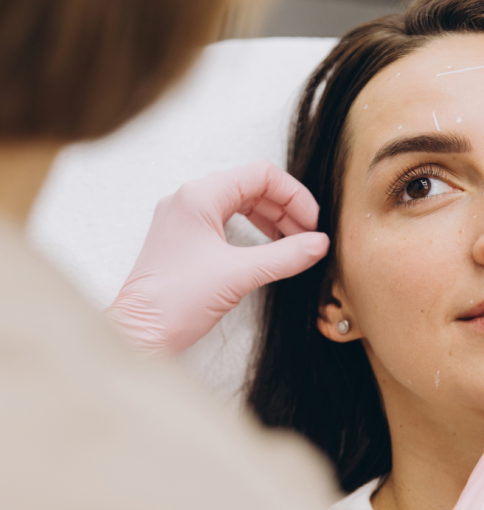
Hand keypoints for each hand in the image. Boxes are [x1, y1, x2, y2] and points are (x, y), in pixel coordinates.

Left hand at [105, 161, 328, 354]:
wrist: (139, 334)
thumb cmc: (174, 303)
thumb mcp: (240, 275)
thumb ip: (285, 256)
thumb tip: (319, 244)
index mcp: (199, 196)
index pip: (260, 175)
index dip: (294, 196)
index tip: (312, 223)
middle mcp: (188, 200)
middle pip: (251, 187)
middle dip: (285, 209)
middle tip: (307, 236)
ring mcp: (184, 219)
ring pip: (240, 203)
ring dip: (271, 219)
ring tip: (294, 242)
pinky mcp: (184, 239)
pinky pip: (225, 220)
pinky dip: (253, 231)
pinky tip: (268, 248)